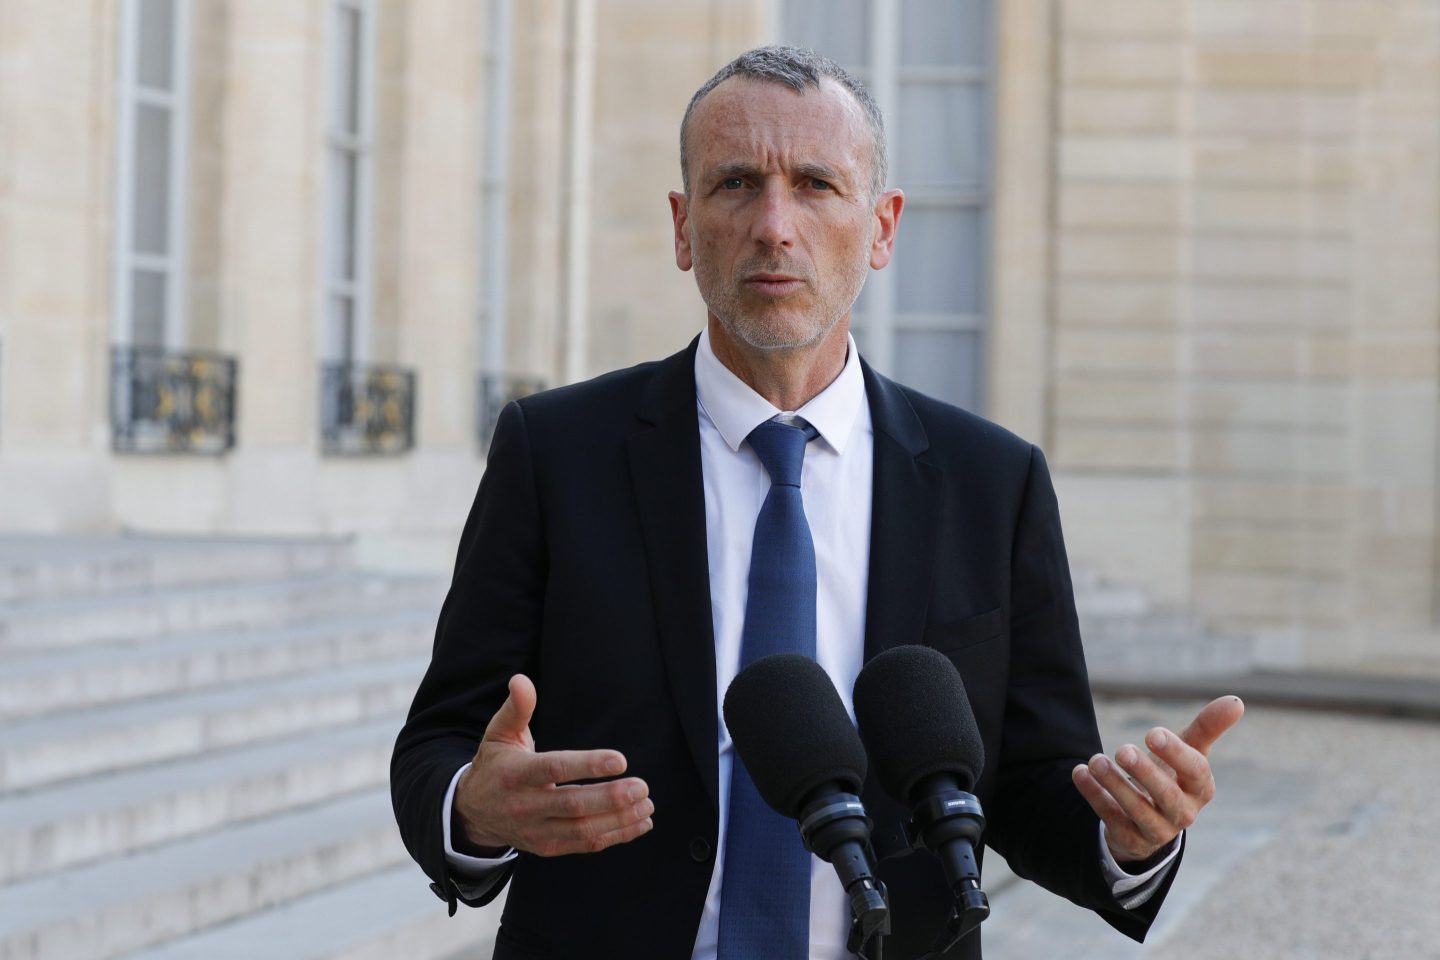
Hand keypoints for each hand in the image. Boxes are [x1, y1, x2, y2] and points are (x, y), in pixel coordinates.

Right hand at [454, 674, 653, 856]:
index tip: (620, 760)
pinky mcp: (548, 847)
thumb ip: (516, 708)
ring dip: (618, 820)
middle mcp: (526, 806)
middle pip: (572, 805)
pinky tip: (640, 824)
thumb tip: (521, 680)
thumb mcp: (498, 733)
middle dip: (610, 798)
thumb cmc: (495, 765)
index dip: (588, 765)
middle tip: (641, 787)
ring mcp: (537, 830)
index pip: (555, 768)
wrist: (472, 813)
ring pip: (582, 830)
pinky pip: (585, 845)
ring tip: (646, 805)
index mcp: (516, 774)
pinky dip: (615, 836)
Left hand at [1071, 695, 1244, 863]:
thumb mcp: (1187, 751)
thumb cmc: (1172, 774)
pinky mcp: (1131, 838)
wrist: (1148, 816)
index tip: (1153, 733)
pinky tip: (1080, 773)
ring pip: (1138, 811)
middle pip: (1168, 795)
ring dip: (1114, 784)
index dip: (1176, 753)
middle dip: (1145, 773)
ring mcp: (1157, 829)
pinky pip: (1111, 818)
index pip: (1196, 772)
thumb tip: (1237, 701)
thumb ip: (1207, 728)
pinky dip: (1094, 795)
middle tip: (1122, 751)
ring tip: (1094, 761)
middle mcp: (1183, 812)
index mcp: (1200, 788)